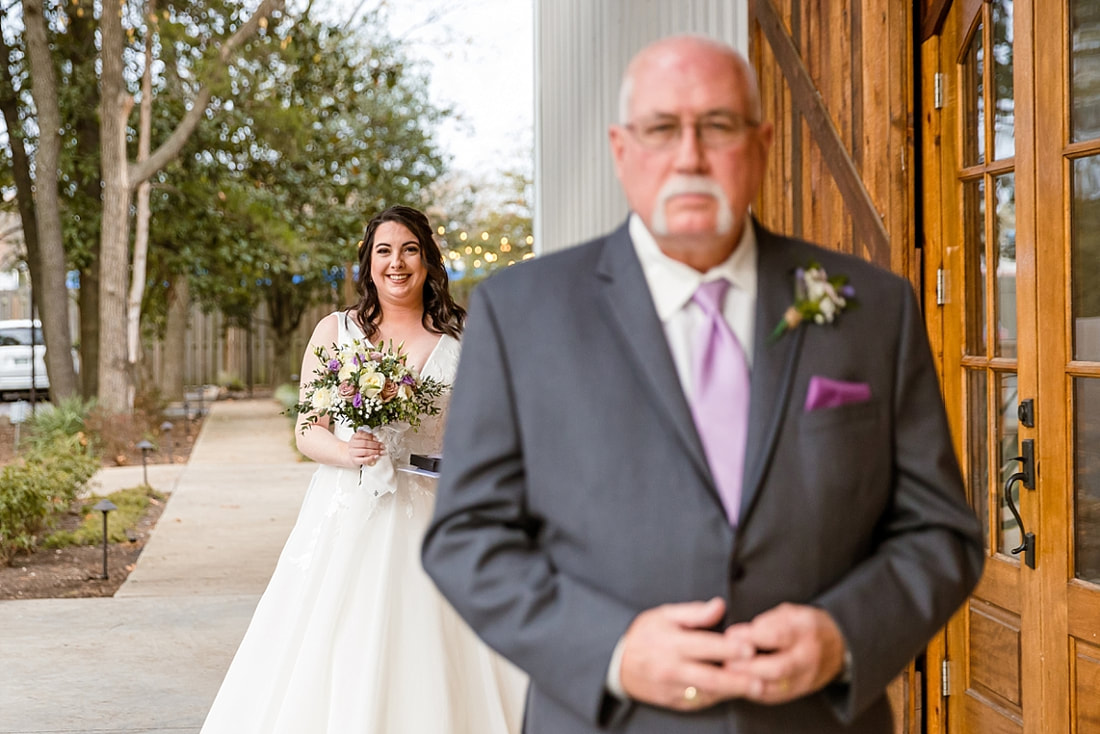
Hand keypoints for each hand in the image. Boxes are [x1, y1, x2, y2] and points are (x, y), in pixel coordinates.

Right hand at [346, 431, 384, 467]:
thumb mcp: (361, 439)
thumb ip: (369, 438)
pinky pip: (364, 460)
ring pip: (365, 451)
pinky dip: (371, 458)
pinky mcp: (355, 460)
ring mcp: (353, 453)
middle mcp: (352, 444)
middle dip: (375, 445)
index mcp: (354, 437)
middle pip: (365, 443)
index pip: (361, 434)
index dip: (371, 436)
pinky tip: (375, 457)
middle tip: (382, 446)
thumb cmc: (358, 447)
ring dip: (375, 451)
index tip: (377, 439)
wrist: (351, 455)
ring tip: (381, 452)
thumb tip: (377, 440)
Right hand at [618, 597, 755, 710]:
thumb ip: (694, 613)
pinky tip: (734, 691)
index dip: (728, 648)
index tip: (750, 648)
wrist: (617, 664)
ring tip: (755, 688)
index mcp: (671, 643)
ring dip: (731, 691)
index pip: (704, 646)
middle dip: (737, 680)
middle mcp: (672, 668)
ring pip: (707, 693)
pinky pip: (700, 702)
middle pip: (709, 677)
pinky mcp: (674, 702)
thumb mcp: (664, 615)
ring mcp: (672, 688)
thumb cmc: (644, 635)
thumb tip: (720, 606)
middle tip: (760, 681)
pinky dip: (718, 697)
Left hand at [722, 603, 846, 704]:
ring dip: (748, 681)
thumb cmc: (807, 625)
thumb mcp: (790, 612)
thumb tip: (740, 634)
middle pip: (776, 667)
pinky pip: (776, 696)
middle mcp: (808, 656)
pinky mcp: (802, 690)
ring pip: (775, 686)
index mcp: (804, 630)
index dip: (750, 636)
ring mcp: (806, 677)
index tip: (730, 634)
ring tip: (729, 674)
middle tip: (726, 661)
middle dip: (747, 666)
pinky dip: (755, 692)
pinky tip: (741, 684)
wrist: (840, 646)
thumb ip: (767, 621)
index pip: (776, 636)